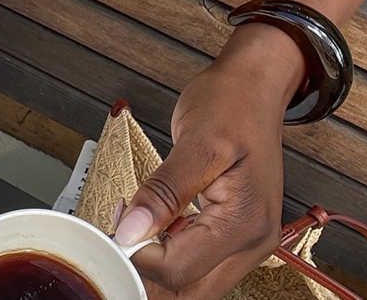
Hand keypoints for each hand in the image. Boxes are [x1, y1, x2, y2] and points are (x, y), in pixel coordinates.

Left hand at [112, 54, 289, 298]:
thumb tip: (132, 231)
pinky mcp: (238, 236)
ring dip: (156, 269)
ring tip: (130, 229)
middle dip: (146, 273)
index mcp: (246, 223)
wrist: (255, 87)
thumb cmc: (232, 103)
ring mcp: (248, 243)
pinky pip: (199, 265)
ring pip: (194, 285)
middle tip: (114, 238)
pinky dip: (169, 256)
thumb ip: (164, 191)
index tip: (111, 231)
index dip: (137, 257)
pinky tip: (149, 230)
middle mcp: (254, 243)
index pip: (179, 269)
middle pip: (188, 290)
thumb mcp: (196, 140)